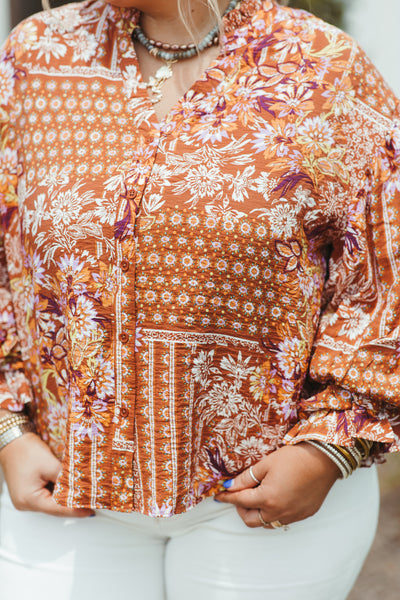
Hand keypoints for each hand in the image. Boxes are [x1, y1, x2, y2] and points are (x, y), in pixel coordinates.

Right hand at [0, 432, 93, 516]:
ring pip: (50, 502)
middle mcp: (25, 503)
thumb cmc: (26, 450)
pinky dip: (56, 491)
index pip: (57, 509)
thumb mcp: (50, 464)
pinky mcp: (28, 492)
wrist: (13, 440)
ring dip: (64, 495)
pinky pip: (45, 495)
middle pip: (54, 507)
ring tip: (81, 491)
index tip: (90, 508)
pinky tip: (67, 485)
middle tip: (89, 498)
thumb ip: (66, 478)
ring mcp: (25, 499)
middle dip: (71, 502)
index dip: (75, 509)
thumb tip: (80, 487)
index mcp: (29, 499)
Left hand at [215, 443, 340, 527]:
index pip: (240, 501)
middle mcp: (279, 512)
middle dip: (241, 509)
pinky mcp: (304, 514)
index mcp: (267, 498)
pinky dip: (274, 513)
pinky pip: (283, 520)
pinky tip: (276, 499)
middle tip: (239, 496)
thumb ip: (246, 477)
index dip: (227, 497)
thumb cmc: (295, 458)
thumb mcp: (266, 464)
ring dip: (258, 513)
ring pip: (267, 523)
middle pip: (251, 520)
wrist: (324, 460)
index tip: (218, 495)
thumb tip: (230, 485)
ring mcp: (293, 515)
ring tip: (258, 497)